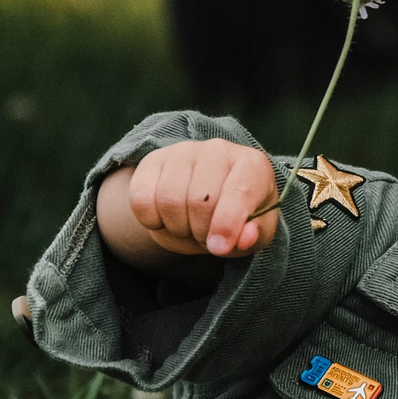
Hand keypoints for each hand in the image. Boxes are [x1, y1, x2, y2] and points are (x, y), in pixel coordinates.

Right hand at [98, 139, 279, 267]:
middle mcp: (218, 150)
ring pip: (168, 200)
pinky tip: (164, 220)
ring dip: (176, 228)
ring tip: (188, 227)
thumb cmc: (240, 216)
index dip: (226, 225)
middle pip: (200, 200)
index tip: (218, 248)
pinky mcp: (153, 160)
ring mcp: (183, 151)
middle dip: (201, 231)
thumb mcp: (257, 230)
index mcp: (252, 165)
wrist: (208, 199)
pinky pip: (141, 198)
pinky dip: (150, 221)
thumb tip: (244, 238)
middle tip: (206, 236)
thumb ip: (255, 236)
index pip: (239, 192)